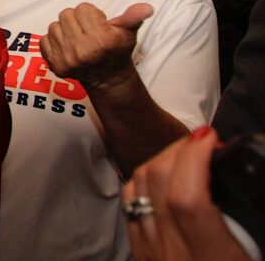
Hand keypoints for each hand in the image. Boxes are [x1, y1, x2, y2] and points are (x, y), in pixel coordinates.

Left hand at [40, 2, 152, 91]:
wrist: (108, 78)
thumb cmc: (116, 51)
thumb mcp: (128, 33)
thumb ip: (134, 17)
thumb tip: (146, 7)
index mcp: (102, 40)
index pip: (83, 8)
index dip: (92, 15)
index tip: (99, 26)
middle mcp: (83, 51)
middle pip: (66, 14)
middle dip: (77, 20)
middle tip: (87, 32)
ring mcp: (67, 60)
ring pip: (54, 26)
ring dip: (64, 30)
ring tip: (77, 40)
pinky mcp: (55, 66)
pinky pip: (43, 40)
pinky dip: (53, 42)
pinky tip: (67, 48)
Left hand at [123, 128, 252, 260]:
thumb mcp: (258, 255)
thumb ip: (254, 226)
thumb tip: (250, 183)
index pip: (188, 199)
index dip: (195, 159)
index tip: (211, 138)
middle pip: (157, 185)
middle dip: (178, 150)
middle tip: (204, 140)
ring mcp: (152, 260)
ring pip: (138, 191)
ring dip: (160, 162)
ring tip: (188, 154)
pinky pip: (132, 209)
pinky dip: (146, 184)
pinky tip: (168, 182)